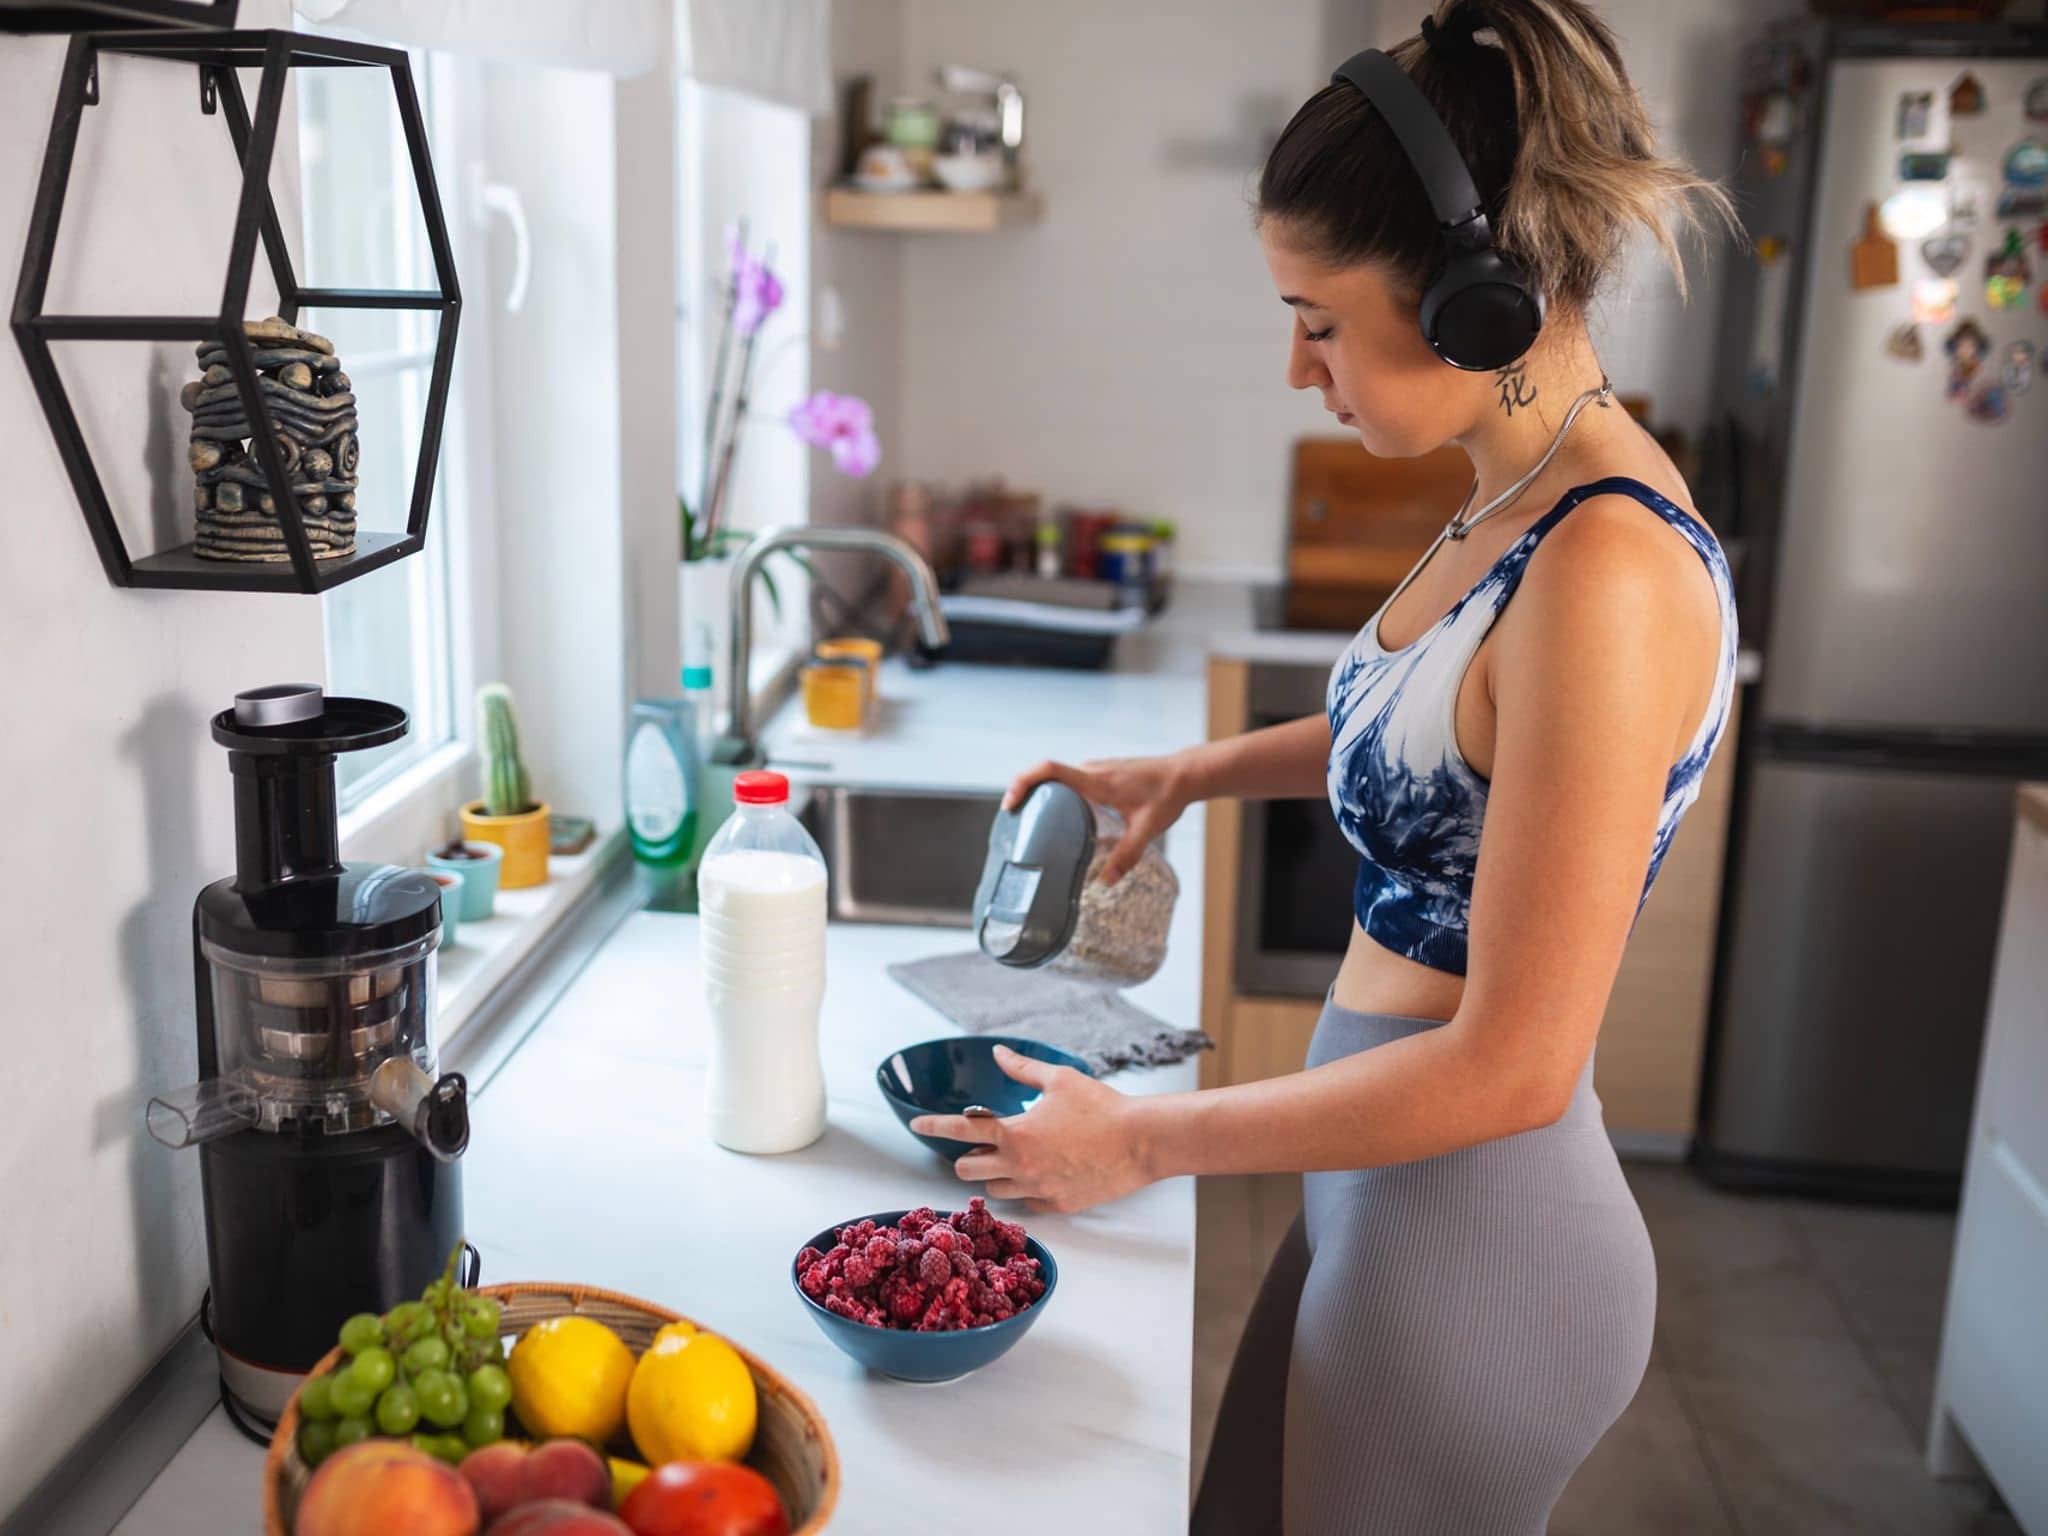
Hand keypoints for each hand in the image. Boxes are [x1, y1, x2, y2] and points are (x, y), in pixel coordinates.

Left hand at [910, 1046, 1154, 1213]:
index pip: (960, 1130)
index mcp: (1015, 1133)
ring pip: (994, 1190)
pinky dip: (1025, 1191)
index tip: (916, 1124)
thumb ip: (1022, 1068)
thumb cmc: (1102, 1107)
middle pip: (967, 1170)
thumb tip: (998, 1053)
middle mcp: (1020, 1166)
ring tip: (1012, 1159)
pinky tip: (1040, 1175)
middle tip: (981, 1145)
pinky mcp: (1057, 1206)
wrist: (1141, 1142)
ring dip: (994, 1175)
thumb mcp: (1059, 1080)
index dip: (932, 1126)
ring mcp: (1038, 1190)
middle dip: (966, 1156)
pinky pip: (1026, 1203)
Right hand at [1003, 753, 1193, 884]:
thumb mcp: (1147, 829)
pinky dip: (1059, 794)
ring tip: (1032, 821)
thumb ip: (1127, 856)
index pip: (1050, 770)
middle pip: (1047, 775)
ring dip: (1042, 793)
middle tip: (1014, 821)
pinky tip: (1063, 817)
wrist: (1184, 774)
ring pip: (1059, 778)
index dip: (1024, 781)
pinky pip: (1072, 780)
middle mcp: (1092, 770)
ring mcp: (1096, 769)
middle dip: (1025, 792)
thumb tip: (1106, 883)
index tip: (1011, 802)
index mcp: (1096, 781)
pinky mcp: (1102, 772)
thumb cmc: (1166, 796)